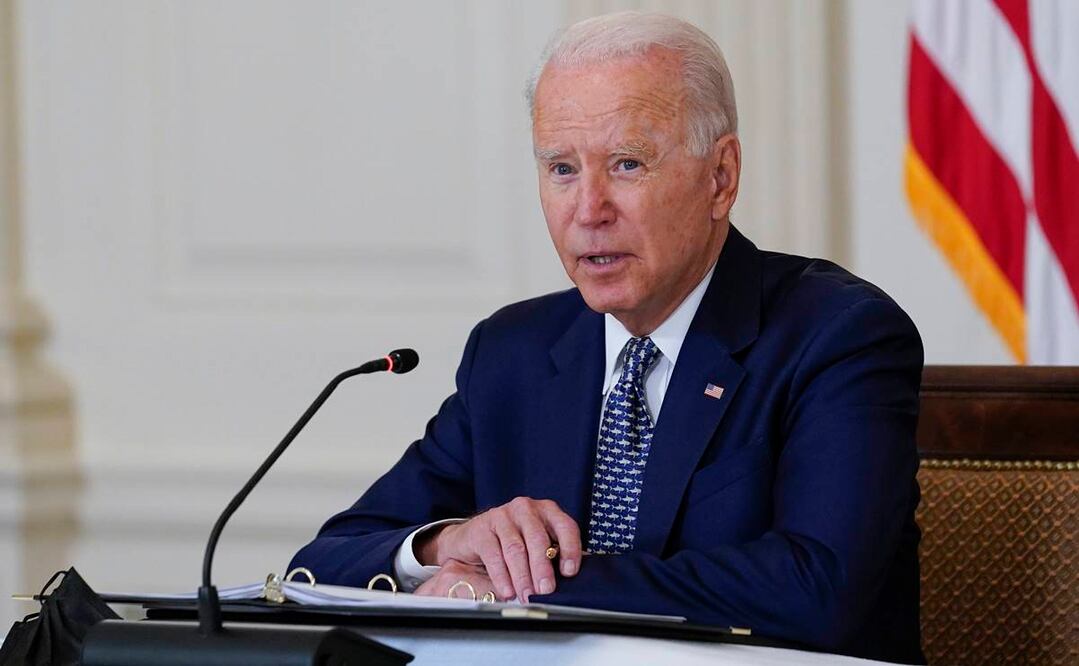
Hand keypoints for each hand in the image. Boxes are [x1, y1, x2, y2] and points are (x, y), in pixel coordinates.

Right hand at [415, 497, 581, 601]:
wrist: (474, 538)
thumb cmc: (512, 544)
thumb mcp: (536, 548)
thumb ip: (553, 559)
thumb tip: (569, 583)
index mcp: (547, 511)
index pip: (565, 526)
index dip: (570, 549)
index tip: (570, 572)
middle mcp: (526, 509)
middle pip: (538, 539)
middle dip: (543, 568)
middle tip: (546, 591)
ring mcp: (503, 516)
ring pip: (516, 549)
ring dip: (522, 576)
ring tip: (527, 596)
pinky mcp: (481, 528)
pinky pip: (494, 555)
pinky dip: (502, 577)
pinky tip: (507, 591)